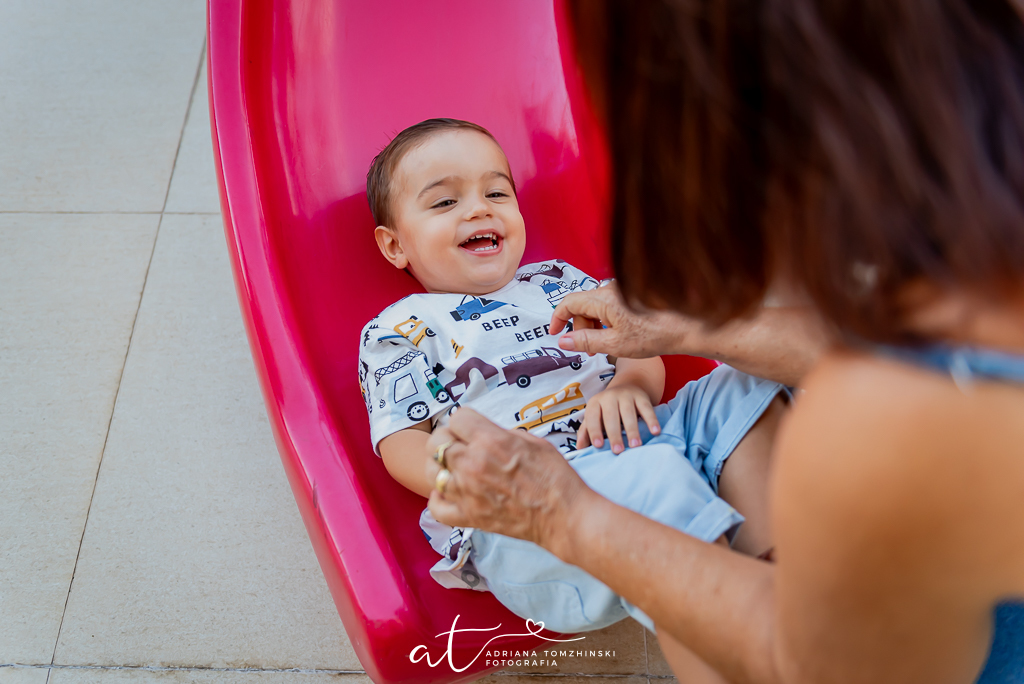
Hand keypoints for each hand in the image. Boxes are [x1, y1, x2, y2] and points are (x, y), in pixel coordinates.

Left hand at [424, 408, 591, 547]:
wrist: (564, 516)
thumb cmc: (555, 477)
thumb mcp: (532, 441)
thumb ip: (502, 433)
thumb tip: (485, 433)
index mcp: (490, 440)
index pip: (457, 418)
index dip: (466, 422)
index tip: (472, 428)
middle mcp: (472, 464)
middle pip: (437, 441)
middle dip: (448, 439)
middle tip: (462, 445)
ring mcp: (467, 492)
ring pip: (432, 472)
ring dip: (442, 467)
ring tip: (456, 469)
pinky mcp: (468, 516)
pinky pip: (436, 507)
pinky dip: (439, 499)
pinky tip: (450, 492)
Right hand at [550, 283, 698, 358]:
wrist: (686, 328)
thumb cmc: (653, 336)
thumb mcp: (614, 344)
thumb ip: (585, 341)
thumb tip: (562, 341)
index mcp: (603, 299)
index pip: (569, 303)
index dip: (557, 318)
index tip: (554, 333)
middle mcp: (611, 289)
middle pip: (583, 306)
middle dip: (579, 327)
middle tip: (587, 349)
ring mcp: (623, 290)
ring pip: (596, 307)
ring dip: (593, 326)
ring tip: (603, 346)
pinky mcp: (632, 295)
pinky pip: (609, 306)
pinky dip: (606, 321)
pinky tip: (616, 336)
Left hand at [577, 383, 660, 452]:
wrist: (627, 385)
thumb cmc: (607, 409)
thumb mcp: (595, 416)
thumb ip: (586, 431)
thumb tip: (579, 448)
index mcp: (595, 403)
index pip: (592, 417)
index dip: (594, 431)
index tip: (598, 445)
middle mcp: (609, 397)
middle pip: (611, 416)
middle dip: (614, 434)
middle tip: (618, 451)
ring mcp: (626, 395)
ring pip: (629, 413)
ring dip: (632, 430)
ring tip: (635, 446)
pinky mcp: (641, 397)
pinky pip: (647, 409)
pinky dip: (652, 420)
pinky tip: (655, 432)